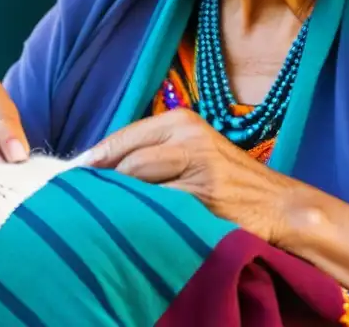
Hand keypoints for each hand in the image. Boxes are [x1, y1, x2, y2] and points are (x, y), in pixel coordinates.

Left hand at [81, 108, 294, 243]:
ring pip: (140, 185)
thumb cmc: (228, 179)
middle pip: (127, 161)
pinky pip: (159, 209)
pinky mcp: (205, 197)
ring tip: (100, 216)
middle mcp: (190, 137)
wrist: (278, 204)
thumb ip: (154, 151)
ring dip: (118, 202)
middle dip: (102, 184)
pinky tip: (131, 227)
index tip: (69, 177)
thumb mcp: (194, 149)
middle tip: (79, 202)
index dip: (94, 159)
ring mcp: (199, 167)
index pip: (123, 138)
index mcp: (183, 121)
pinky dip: (142, 218)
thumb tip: (97, 167)